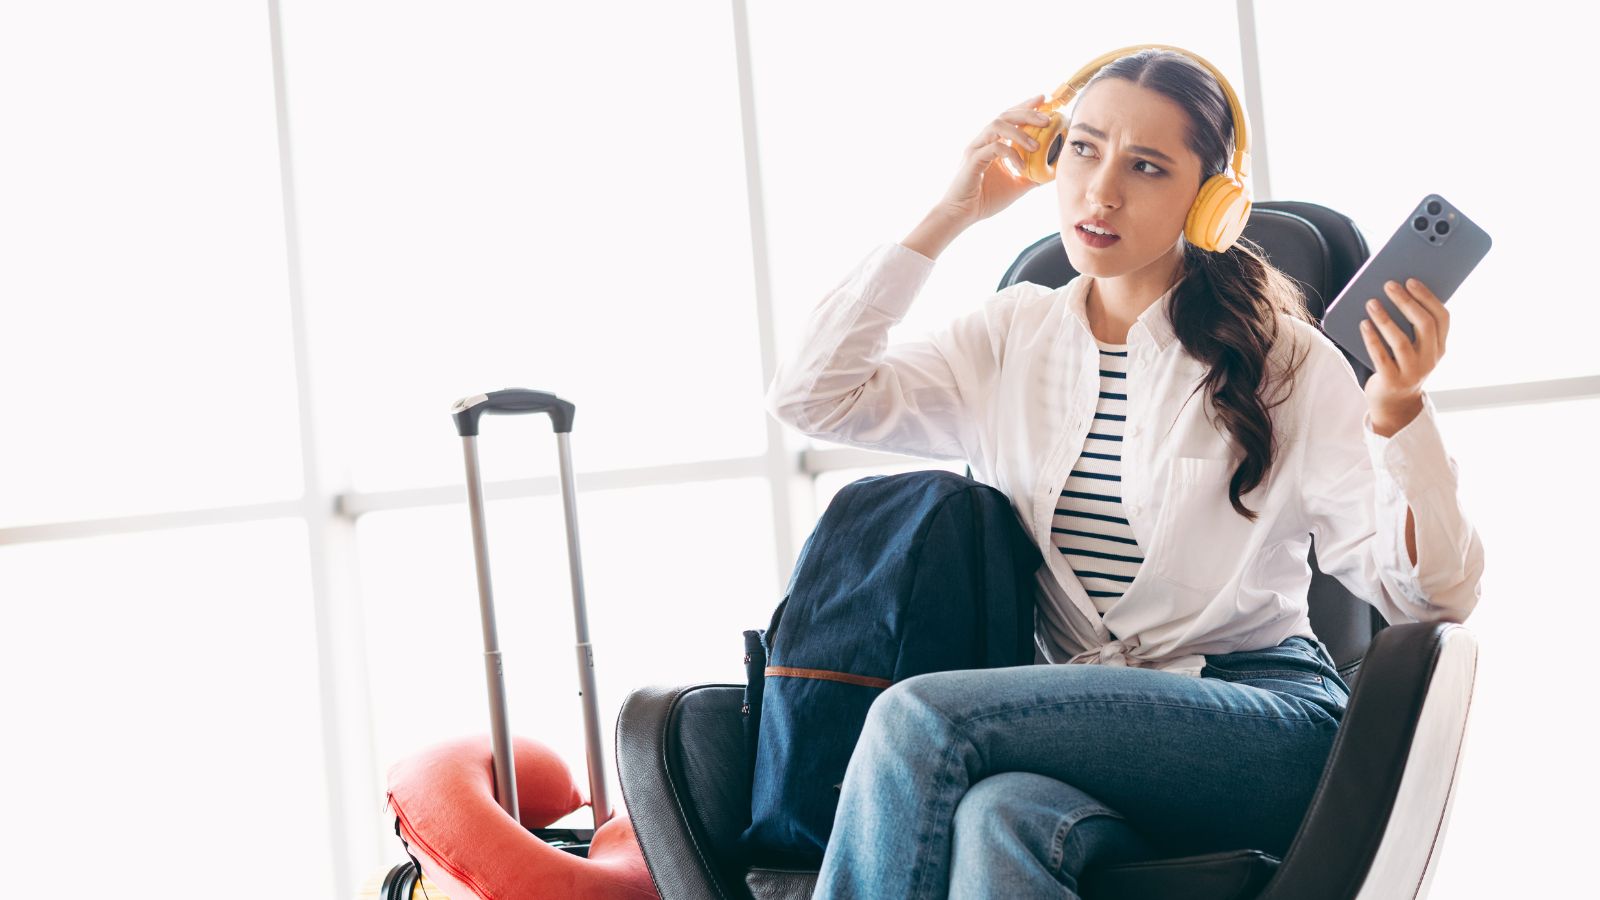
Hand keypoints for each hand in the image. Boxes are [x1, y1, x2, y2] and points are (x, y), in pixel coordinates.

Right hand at [932, 94, 1050, 226]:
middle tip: (1047, 118)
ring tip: (1036, 145)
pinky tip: (1021, 166)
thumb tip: (1052, 171)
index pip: (1010, 118)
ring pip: (997, 126)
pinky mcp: (972, 160)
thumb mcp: (1015, 186)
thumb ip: (1031, 176)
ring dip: (1019, 132)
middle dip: (1027, 113)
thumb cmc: (984, 200)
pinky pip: (994, 148)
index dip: (1026, 106)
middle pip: (1005, 115)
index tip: (1044, 100)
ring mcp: (975, 149)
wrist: (960, 215)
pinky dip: (1010, 154)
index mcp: (991, 144)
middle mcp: (982, 142)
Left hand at [1359, 277, 1449, 435]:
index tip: (1411, 280)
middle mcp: (1431, 359)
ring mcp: (1412, 372)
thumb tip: (1395, 293)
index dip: (1428, 297)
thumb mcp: (1414, 348)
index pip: (1442, 318)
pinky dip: (1372, 339)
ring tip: (1371, 302)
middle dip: (1406, 302)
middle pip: (1423, 325)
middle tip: (1389, 285)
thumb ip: (1411, 327)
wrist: (1394, 404)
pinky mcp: (1392, 381)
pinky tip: (1363, 324)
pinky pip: (1381, 357)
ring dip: (1385, 319)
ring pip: (1401, 341)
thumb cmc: (1401, 365)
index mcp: (1440, 347)